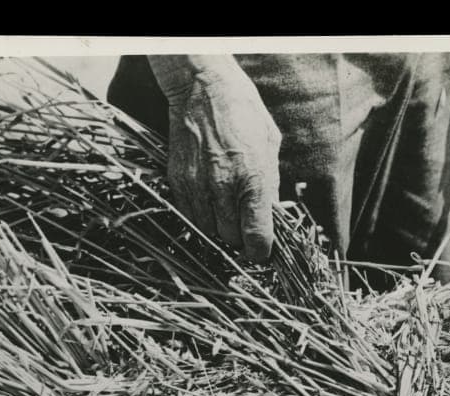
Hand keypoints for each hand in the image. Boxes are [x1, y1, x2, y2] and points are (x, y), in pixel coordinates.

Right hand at [150, 56, 280, 261]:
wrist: (203, 89)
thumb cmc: (243, 113)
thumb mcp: (270, 146)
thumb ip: (271, 184)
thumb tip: (271, 213)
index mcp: (254, 181)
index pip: (256, 238)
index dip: (261, 251)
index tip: (262, 250)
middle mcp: (224, 189)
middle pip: (232, 239)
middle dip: (241, 237)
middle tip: (245, 223)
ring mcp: (198, 187)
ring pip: (209, 231)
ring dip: (219, 227)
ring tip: (226, 210)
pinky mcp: (178, 182)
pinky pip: (190, 216)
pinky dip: (201, 215)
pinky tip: (209, 201)